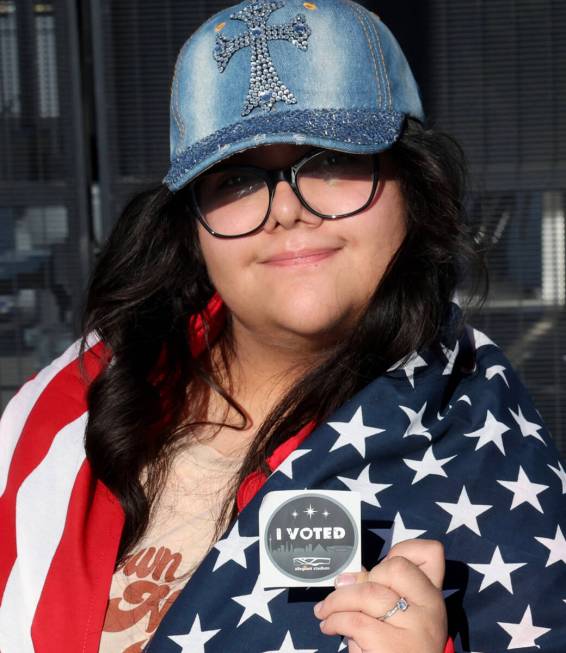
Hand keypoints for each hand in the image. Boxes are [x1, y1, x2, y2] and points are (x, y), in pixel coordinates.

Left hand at [313, 539, 447, 652]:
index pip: (430, 553)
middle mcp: (430, 608)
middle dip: (362, 578)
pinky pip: (355, 621)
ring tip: (324, 611)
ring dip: (337, 601)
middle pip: (394, 567)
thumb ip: (383, 591)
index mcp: (432, 596)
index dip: (407, 548)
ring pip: (368, 593)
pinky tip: (329, 626)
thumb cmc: (400, 647)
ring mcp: (415, 627)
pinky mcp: (393, 647)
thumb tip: (352, 574)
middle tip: (346, 594)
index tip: (383, 562)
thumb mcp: (400, 617)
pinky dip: (334, 620)